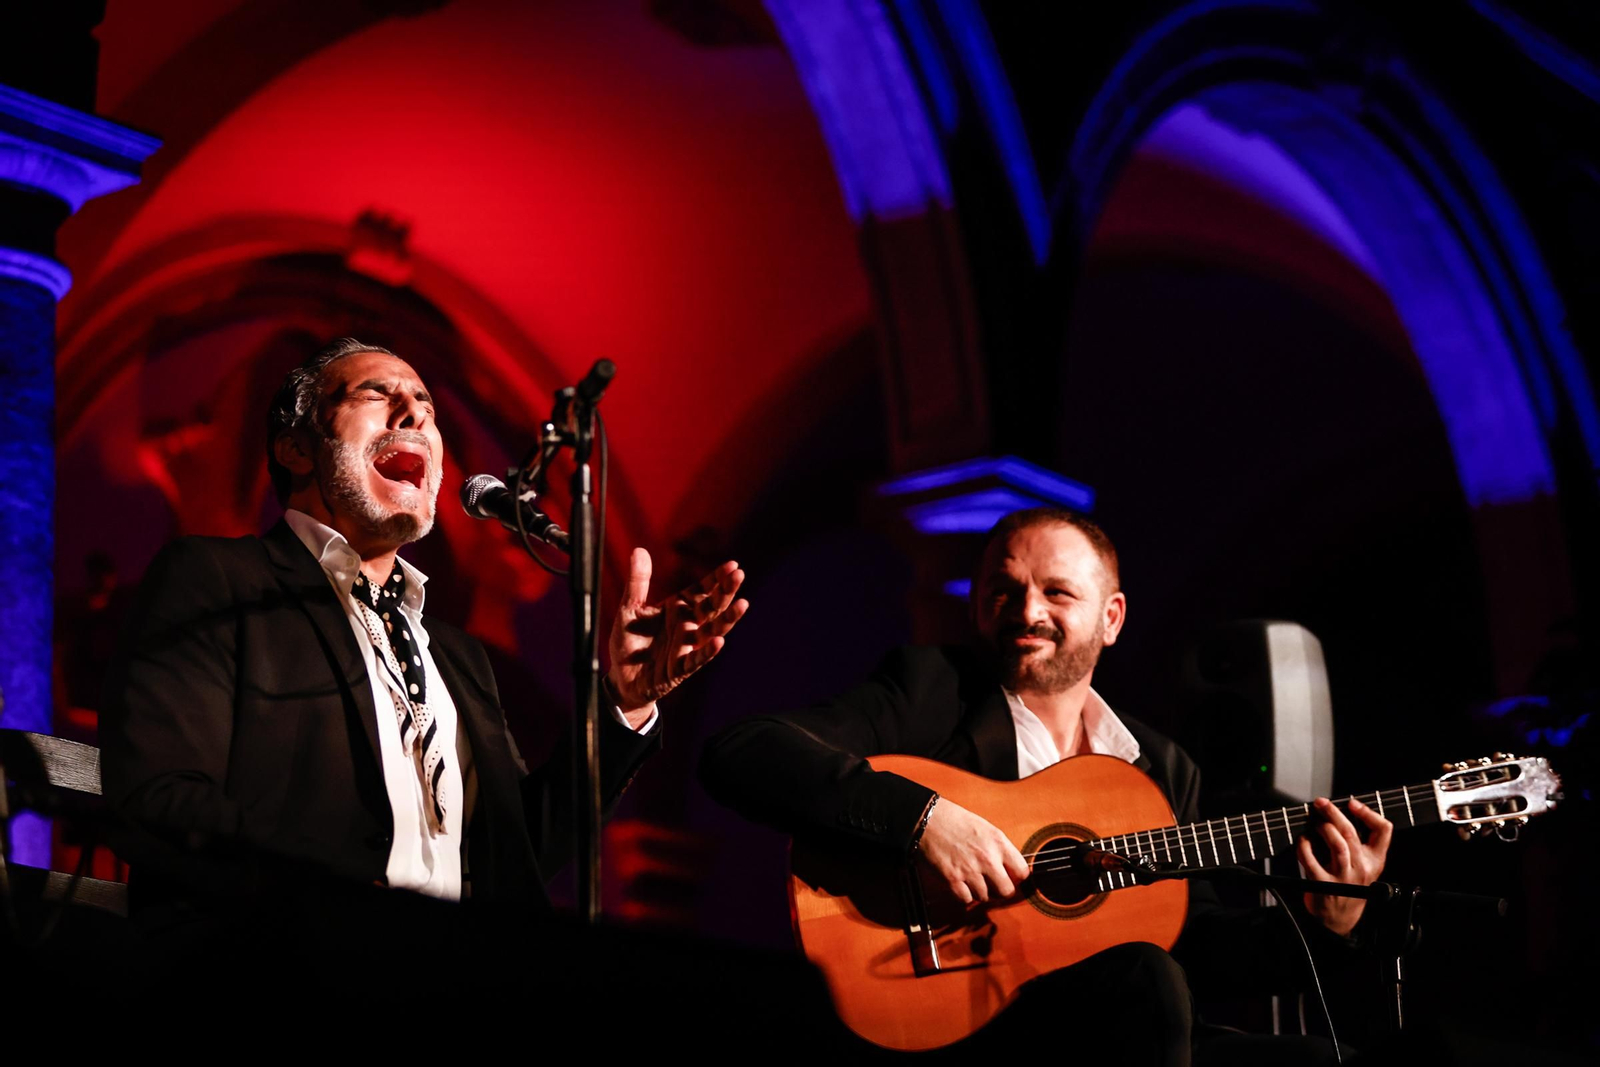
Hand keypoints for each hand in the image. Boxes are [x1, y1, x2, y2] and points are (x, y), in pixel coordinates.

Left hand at [606, 548, 746, 724]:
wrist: (621, 677)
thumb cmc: (629, 642)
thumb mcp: (629, 608)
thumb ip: (637, 582)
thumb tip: (639, 549)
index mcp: (679, 608)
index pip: (703, 590)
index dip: (717, 579)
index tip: (732, 565)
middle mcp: (688, 625)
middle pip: (712, 606)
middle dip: (726, 591)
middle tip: (739, 575)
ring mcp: (686, 646)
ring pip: (712, 631)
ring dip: (727, 619)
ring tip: (743, 604)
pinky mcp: (679, 668)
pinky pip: (696, 659)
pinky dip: (708, 652)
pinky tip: (718, 642)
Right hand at [916, 799, 1030, 905]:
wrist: (928, 819)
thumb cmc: (955, 821)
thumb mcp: (986, 828)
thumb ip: (1000, 849)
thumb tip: (1009, 869)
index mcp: (999, 843)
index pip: (1022, 872)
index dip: (1016, 877)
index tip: (1010, 877)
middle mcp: (987, 858)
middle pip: (1006, 891)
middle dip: (1000, 890)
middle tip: (992, 885)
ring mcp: (970, 870)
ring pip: (985, 897)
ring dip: (979, 892)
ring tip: (971, 879)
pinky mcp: (953, 880)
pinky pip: (966, 899)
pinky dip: (963, 894)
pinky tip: (960, 883)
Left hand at [1298, 796, 1392, 936]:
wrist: (1339, 919)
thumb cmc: (1348, 885)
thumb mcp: (1364, 866)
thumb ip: (1359, 843)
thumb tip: (1337, 812)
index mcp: (1375, 861)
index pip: (1384, 831)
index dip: (1369, 813)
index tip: (1352, 803)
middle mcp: (1361, 868)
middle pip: (1352, 833)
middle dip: (1335, 813)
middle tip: (1321, 803)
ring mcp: (1343, 877)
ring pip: (1337, 844)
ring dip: (1323, 828)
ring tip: (1315, 824)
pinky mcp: (1322, 885)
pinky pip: (1311, 860)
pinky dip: (1304, 846)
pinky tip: (1302, 840)